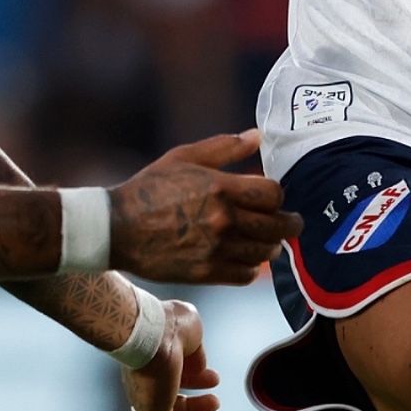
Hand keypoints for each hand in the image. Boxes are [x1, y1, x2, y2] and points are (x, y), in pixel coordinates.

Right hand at [110, 130, 302, 283]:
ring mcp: (217, 249)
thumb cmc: (150, 188)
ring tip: (268, 239)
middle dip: (290, 223)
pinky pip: (246, 274)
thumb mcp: (184, 156)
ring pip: (266, 252)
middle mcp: (224, 221)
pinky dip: (252, 266)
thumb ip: (224, 147)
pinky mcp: (207, 272)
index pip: (274, 194)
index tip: (273, 195)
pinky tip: (246, 256)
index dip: (278, 194)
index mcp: (221, 188)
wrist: (117, 228)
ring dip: (272, 245)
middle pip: (278, 226)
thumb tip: (257, 136)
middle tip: (293, 222)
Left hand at [123, 299, 221, 410]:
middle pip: (171, 400)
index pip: (174, 376)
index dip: (195, 379)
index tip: (214, 379)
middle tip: (215, 404)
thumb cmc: (170, 326)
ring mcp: (146, 400)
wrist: (152, 334)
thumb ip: (196, 351)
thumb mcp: (191, 333)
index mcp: (155, 360)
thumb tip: (200, 367)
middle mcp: (146, 382)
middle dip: (194, 405)